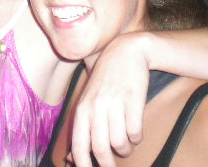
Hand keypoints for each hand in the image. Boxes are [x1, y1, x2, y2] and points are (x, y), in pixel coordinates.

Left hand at [70, 32, 150, 166]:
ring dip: (125, 150)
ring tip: (126, 145)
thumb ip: (80, 130)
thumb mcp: (88, 102)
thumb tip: (71, 159)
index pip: (79, 146)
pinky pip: (135, 133)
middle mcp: (96, 107)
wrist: (126, 52)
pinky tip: (135, 132)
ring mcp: (114, 103)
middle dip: (108, 166)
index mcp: (82, 109)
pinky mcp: (133, 100)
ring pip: (120, 144)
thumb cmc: (105, 81)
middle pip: (100, 149)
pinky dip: (136, 138)